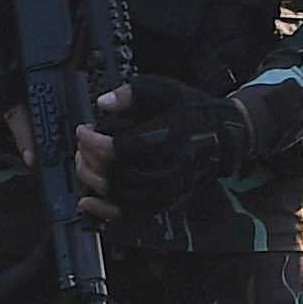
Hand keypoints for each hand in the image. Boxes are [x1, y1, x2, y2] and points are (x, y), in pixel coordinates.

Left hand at [76, 76, 257, 218]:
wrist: (220, 138)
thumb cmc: (191, 113)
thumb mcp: (165, 90)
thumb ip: (132, 94)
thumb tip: (104, 103)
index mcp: (166, 139)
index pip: (116, 148)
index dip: (91, 141)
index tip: (84, 130)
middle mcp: (167, 169)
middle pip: (113, 173)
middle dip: (89, 159)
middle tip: (82, 146)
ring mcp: (165, 190)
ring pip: (117, 194)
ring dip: (92, 180)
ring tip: (84, 163)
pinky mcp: (163, 202)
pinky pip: (129, 213)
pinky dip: (104, 210)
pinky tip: (88, 202)